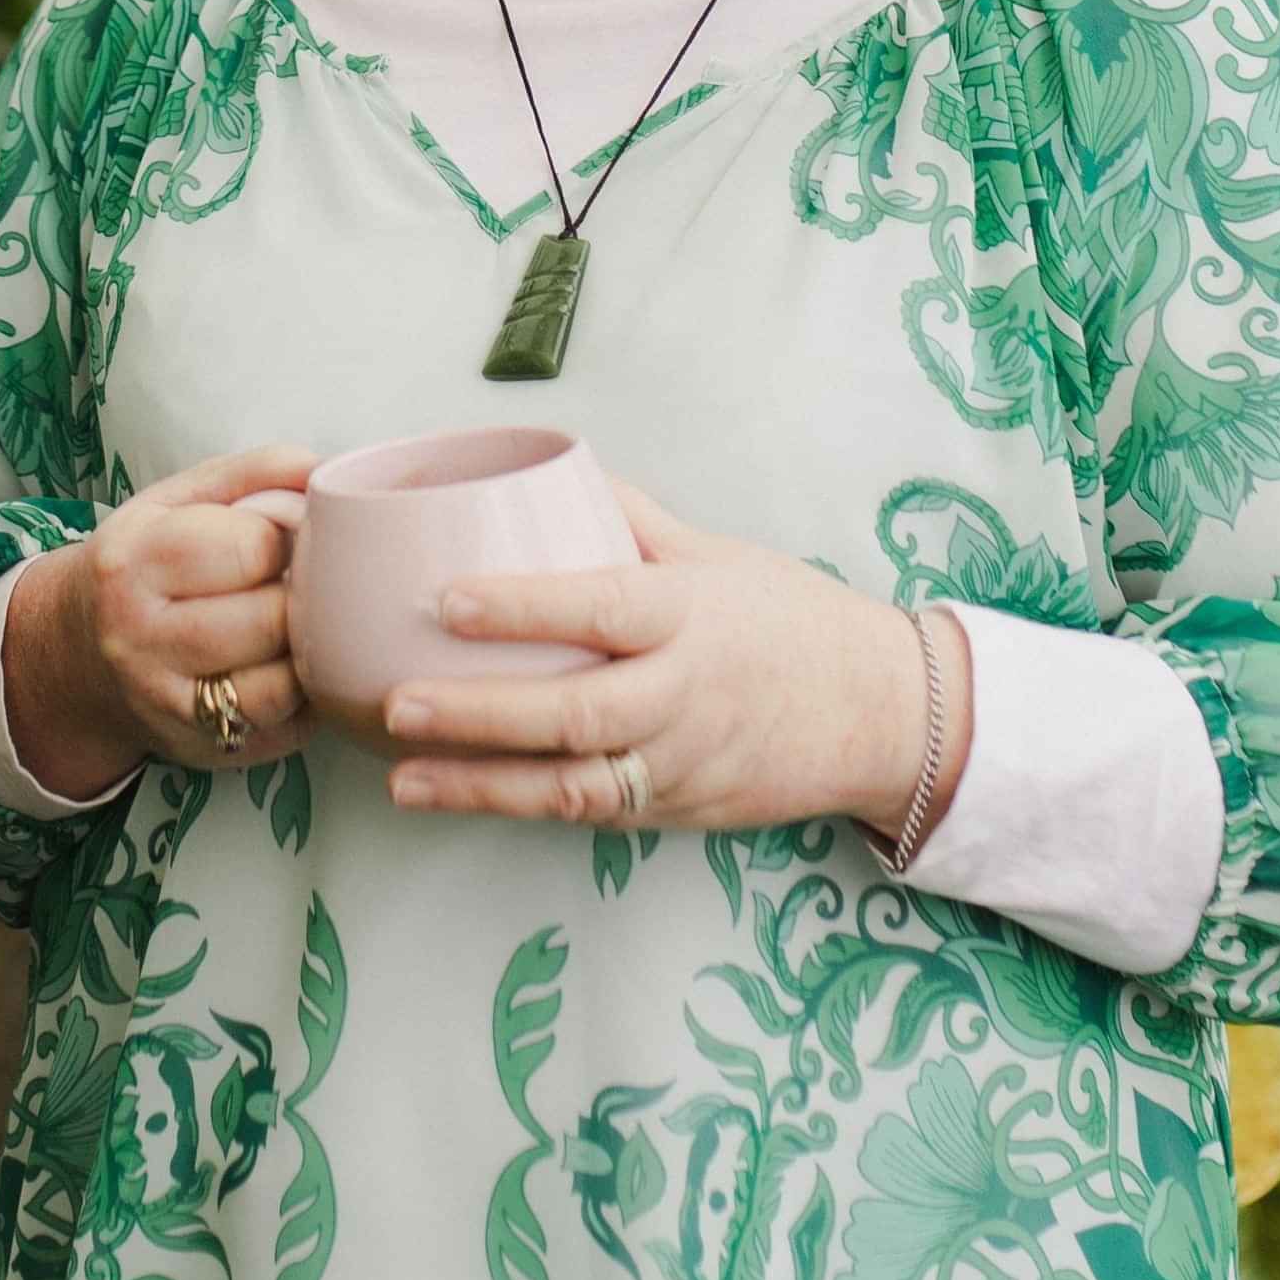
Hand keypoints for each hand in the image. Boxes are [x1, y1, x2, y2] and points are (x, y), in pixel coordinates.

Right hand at [11, 445, 320, 795]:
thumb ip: (256, 472)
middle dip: (301, 598)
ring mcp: (169, 704)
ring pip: (282, 685)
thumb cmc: (145, 564)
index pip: (252, 548)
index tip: (281, 542)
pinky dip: (306, 698)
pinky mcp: (202, 751)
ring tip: (297, 627)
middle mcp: (141, 638)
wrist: (76, 656)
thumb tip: (329, 471)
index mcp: (135, 561)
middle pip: (271, 620)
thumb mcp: (178, 499)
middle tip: (299, 586)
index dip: (286, 541)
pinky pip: (286, 729)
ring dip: (309, 652)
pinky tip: (290, 668)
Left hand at [378, 474, 930, 835]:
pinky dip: (521, 808)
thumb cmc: (792, 622)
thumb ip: (632, 519)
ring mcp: (681, 763)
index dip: (524, 606)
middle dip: (480, 714)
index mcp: (692, 615)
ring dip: (483, 786)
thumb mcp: (720, 556)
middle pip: (575, 712)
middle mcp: (685, 695)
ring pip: (574, 785)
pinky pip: (592, 814)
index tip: (448, 598)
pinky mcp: (677, 811)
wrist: (882, 715)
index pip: (601, 607)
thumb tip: (546, 465)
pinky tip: (457, 797)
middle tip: (397, 703)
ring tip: (404, 778)